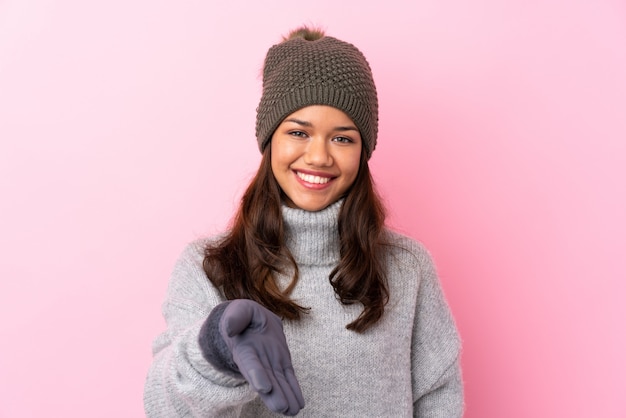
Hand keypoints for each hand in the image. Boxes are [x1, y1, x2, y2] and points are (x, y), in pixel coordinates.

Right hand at [220, 299, 304, 415]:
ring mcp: (269, 365)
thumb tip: (230, 328)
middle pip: (265, 381)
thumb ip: (235, 317)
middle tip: (281, 407)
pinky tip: (299, 404)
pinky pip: (288, 379)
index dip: (257, 375)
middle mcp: (256, 363)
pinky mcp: (281, 364)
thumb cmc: (244, 315)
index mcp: (244, 350)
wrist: (254, 320)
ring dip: (286, 397)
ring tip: (293, 410)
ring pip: (278, 384)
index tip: (264, 388)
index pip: (250, 365)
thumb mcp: (240, 310)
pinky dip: (293, 391)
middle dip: (273, 395)